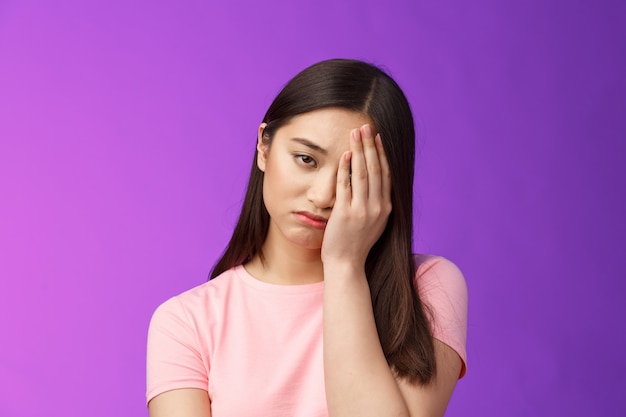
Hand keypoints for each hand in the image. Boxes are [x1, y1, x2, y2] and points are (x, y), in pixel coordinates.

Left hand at [321, 123, 391, 266]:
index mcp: (386, 208)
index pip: (384, 174)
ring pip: (362, 174)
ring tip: (355, 133)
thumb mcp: (373, 222)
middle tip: (366, 126)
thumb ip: (375, 203)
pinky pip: (346, 186)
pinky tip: (344, 154)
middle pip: (375, 169)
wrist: (346, 264)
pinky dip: (345, 169)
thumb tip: (372, 183)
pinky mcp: (346, 213)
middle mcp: (377, 207)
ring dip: (359, 151)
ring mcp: (362, 210)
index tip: (377, 137)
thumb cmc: (356, 243)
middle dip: (370, 145)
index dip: (381, 153)